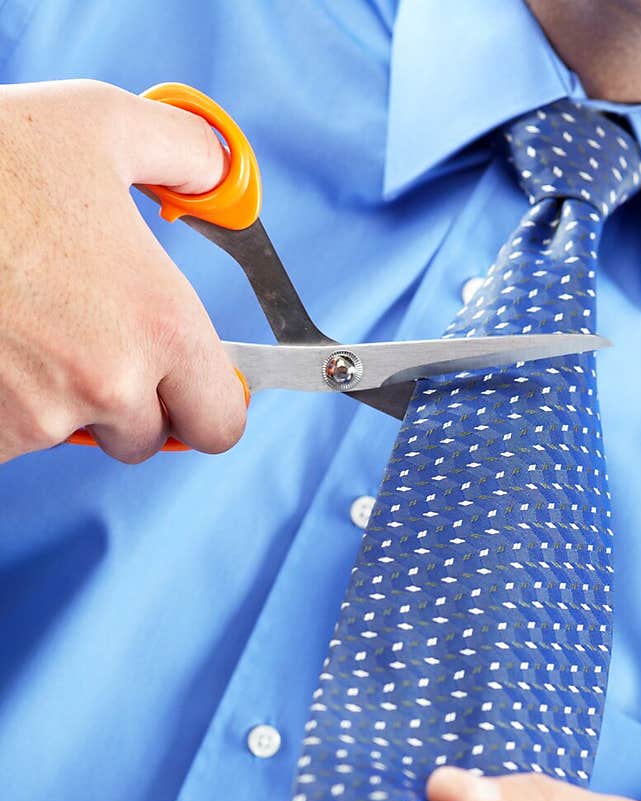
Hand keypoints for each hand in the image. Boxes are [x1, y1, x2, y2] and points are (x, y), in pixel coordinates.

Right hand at [0, 79, 245, 463]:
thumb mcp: (102, 123)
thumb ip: (186, 154)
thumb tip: (224, 178)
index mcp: (161, 323)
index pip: (220, 423)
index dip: (206, 404)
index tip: (188, 386)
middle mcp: (111, 383)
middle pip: (147, 438)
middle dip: (128, 402)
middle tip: (89, 340)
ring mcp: (43, 417)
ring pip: (75, 435)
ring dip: (62, 400)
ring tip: (23, 324)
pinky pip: (17, 440)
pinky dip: (7, 406)